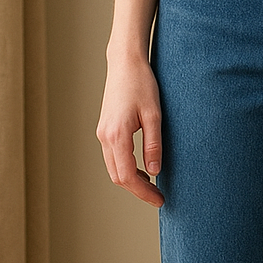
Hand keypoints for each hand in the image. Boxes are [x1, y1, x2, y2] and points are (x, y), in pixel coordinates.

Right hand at [96, 52, 164, 207]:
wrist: (125, 63)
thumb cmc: (142, 84)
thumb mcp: (154, 115)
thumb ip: (153, 145)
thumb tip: (155, 172)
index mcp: (117, 135)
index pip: (128, 176)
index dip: (144, 192)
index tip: (160, 200)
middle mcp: (105, 137)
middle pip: (118, 177)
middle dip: (138, 190)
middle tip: (159, 196)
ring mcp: (102, 133)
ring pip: (113, 169)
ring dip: (131, 181)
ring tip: (153, 186)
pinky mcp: (104, 130)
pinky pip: (113, 158)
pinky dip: (126, 169)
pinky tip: (143, 169)